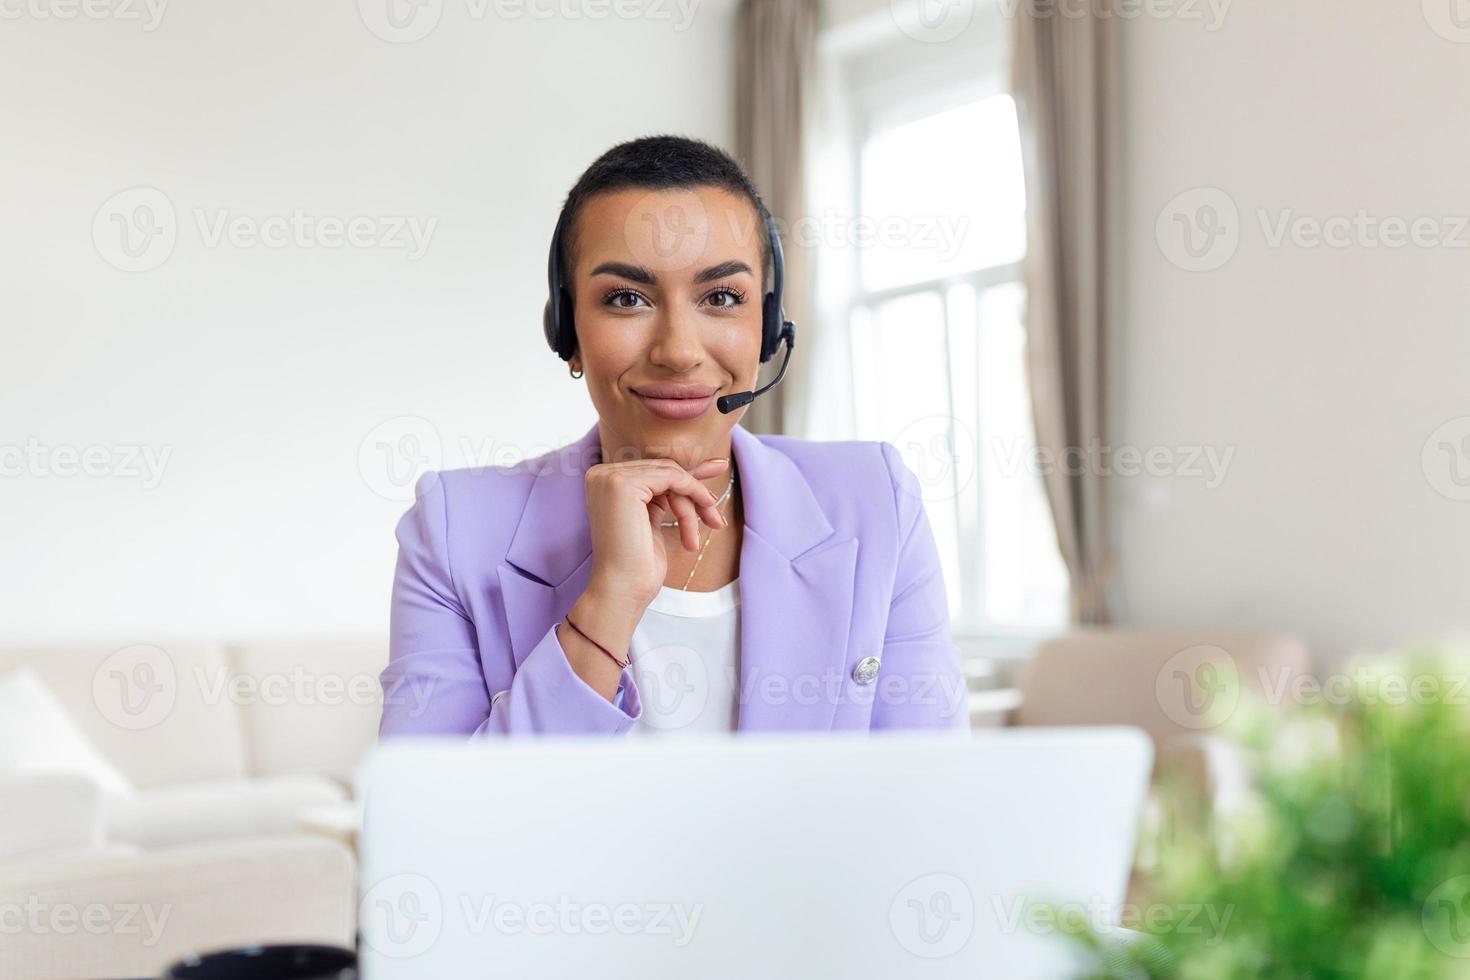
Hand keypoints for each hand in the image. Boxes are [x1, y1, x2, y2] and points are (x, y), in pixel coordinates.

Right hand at [583, 455, 730, 612]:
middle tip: (718, 518)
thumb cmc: (638, 563)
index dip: (688, 477)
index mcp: (604, 481)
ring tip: (712, 525)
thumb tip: (708, 464)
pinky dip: (692, 493)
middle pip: (664, 470)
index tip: (717, 471)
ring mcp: (610, 478)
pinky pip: (672, 477)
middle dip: (696, 493)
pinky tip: (702, 517)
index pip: (654, 470)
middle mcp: (601, 474)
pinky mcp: (623, 485)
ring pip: (671, 474)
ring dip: (694, 502)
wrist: (622, 589)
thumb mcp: (655, 518)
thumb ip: (668, 491)